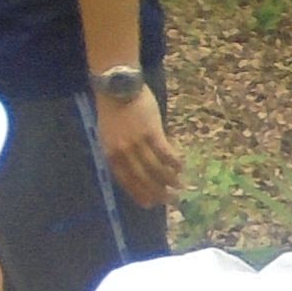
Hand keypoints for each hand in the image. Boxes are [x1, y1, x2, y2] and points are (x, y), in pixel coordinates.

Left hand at [96, 83, 182, 208]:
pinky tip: (181, 166)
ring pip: (155, 168)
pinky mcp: (151, 131)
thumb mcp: (109, 134)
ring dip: (169, 179)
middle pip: (142, 178)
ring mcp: (137, 142)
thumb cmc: (113, 109)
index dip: (138, 194)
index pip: (125, 180)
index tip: (150, 204)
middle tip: (170, 200)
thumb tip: (136, 166)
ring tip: (180, 185)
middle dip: (157, 191)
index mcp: (110, 153)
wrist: (116, 86)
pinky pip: (165, 152)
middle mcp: (123, 151)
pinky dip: (174, 161)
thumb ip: (121, 151)